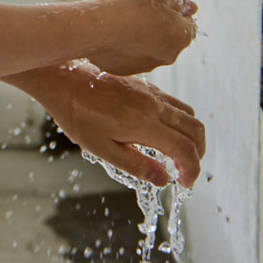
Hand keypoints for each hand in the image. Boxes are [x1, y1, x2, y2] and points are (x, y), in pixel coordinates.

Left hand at [6, 62, 205, 185]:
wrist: (63, 79)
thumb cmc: (77, 114)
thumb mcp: (102, 148)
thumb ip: (136, 165)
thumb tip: (163, 180)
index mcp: (144, 123)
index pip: (184, 150)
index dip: (192, 170)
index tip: (185, 183)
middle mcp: (154, 105)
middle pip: (195, 130)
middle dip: (198, 154)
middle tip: (186, 171)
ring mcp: (151, 93)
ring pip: (189, 114)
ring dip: (191, 136)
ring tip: (177, 154)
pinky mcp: (146, 85)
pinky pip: (175, 103)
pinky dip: (180, 121)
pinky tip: (163, 132)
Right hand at [82, 0, 197, 76]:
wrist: (99, 30)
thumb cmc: (132, 10)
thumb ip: (177, 1)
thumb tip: (190, 7)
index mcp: (181, 37)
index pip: (185, 21)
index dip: (172, 4)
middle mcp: (165, 55)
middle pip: (156, 24)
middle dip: (141, 3)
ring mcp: (142, 63)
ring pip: (136, 33)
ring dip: (123, 13)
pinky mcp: (120, 67)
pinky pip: (121, 46)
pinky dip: (114, 32)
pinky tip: (102, 16)